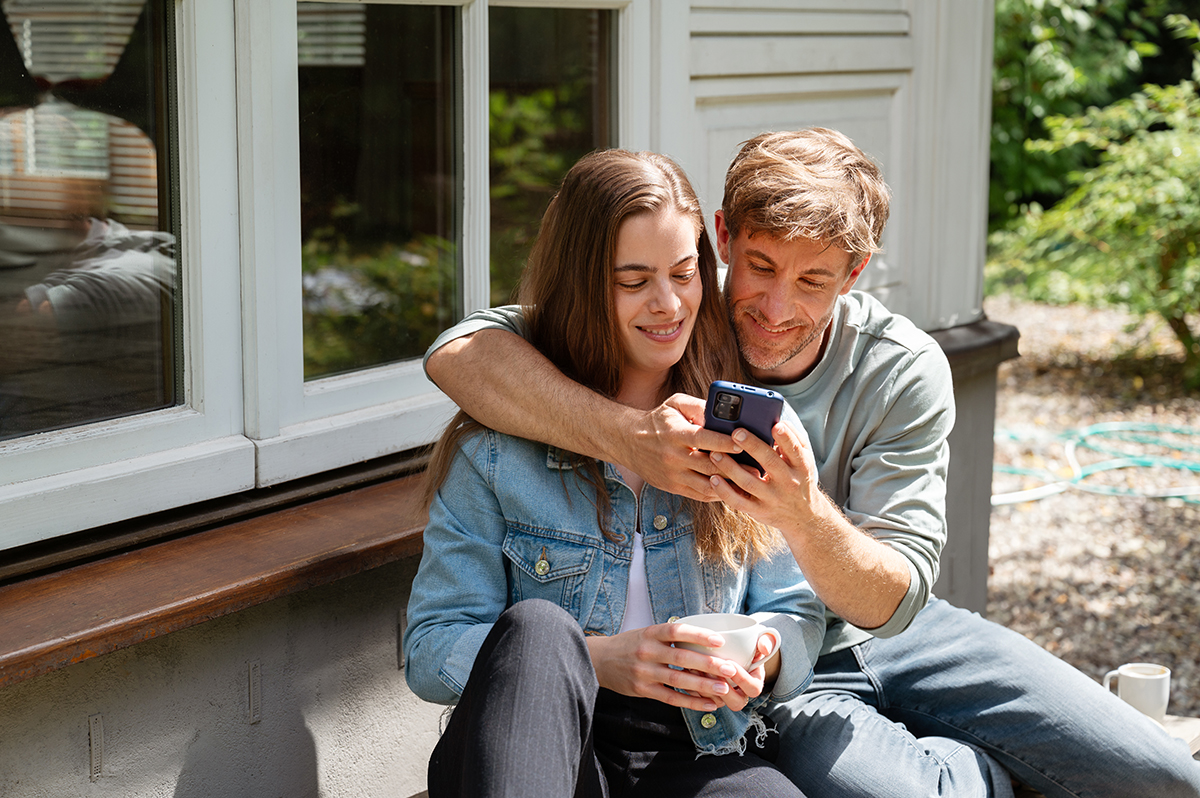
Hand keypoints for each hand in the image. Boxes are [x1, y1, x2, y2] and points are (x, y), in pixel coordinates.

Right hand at [586, 622, 763, 711]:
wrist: (598, 660)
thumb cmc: (629, 645)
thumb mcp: (646, 633)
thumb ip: (670, 636)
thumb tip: (704, 638)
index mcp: (650, 633)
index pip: (677, 631)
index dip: (699, 635)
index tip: (720, 641)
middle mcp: (647, 651)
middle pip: (681, 657)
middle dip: (708, 664)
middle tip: (730, 668)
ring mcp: (644, 672)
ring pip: (678, 680)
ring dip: (703, 686)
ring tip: (724, 688)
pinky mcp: (642, 690)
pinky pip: (670, 698)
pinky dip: (691, 702)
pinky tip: (708, 704)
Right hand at [616, 393, 738, 502]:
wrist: (629, 442)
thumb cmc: (659, 420)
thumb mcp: (675, 404)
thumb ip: (699, 407)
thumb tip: (723, 413)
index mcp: (675, 434)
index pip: (704, 439)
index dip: (725, 442)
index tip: (744, 443)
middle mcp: (674, 457)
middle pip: (710, 466)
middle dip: (736, 467)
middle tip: (759, 466)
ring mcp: (674, 475)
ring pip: (708, 485)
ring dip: (730, 484)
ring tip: (750, 481)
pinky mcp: (674, 487)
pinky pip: (701, 495)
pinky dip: (719, 493)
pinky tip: (733, 488)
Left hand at [706, 420, 826, 541]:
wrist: (803, 516)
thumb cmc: (799, 479)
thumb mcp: (805, 460)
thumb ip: (795, 440)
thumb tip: (780, 422)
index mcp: (801, 466)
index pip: (795, 450)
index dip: (786, 438)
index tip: (774, 426)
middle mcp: (788, 482)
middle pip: (770, 463)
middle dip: (753, 446)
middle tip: (737, 433)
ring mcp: (772, 498)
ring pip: (749, 482)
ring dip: (730, 468)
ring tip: (714, 454)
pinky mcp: (758, 511)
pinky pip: (739, 502)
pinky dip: (724, 491)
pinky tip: (713, 479)